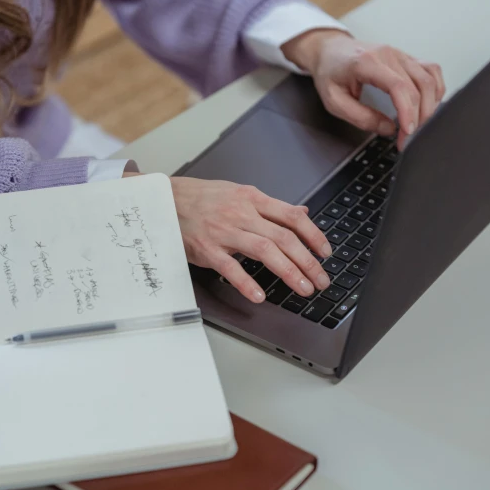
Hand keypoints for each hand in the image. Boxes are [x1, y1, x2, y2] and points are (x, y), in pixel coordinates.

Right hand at [170, 177, 331, 302]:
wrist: (163, 199)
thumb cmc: (201, 198)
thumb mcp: (239, 194)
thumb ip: (271, 207)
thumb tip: (301, 213)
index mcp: (252, 199)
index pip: (292, 216)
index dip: (314, 236)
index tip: (326, 253)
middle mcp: (242, 213)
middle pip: (284, 237)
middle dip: (308, 261)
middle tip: (321, 280)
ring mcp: (224, 231)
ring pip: (265, 250)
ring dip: (288, 272)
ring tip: (303, 288)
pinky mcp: (207, 248)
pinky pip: (230, 267)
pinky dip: (247, 282)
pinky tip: (259, 295)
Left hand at [281, 30, 444, 149]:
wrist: (329, 50)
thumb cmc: (329, 72)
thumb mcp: (334, 102)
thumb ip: (361, 117)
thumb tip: (389, 129)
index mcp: (367, 63)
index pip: (398, 87)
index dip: (408, 112)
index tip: (407, 132)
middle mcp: (388, 55)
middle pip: (419, 85)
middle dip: (420, 116)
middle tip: (409, 138)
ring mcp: (399, 54)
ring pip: (430, 77)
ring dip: (431, 104)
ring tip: (420, 125)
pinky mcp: (406, 58)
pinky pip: (430, 70)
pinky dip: (435, 89)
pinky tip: (429, 105)